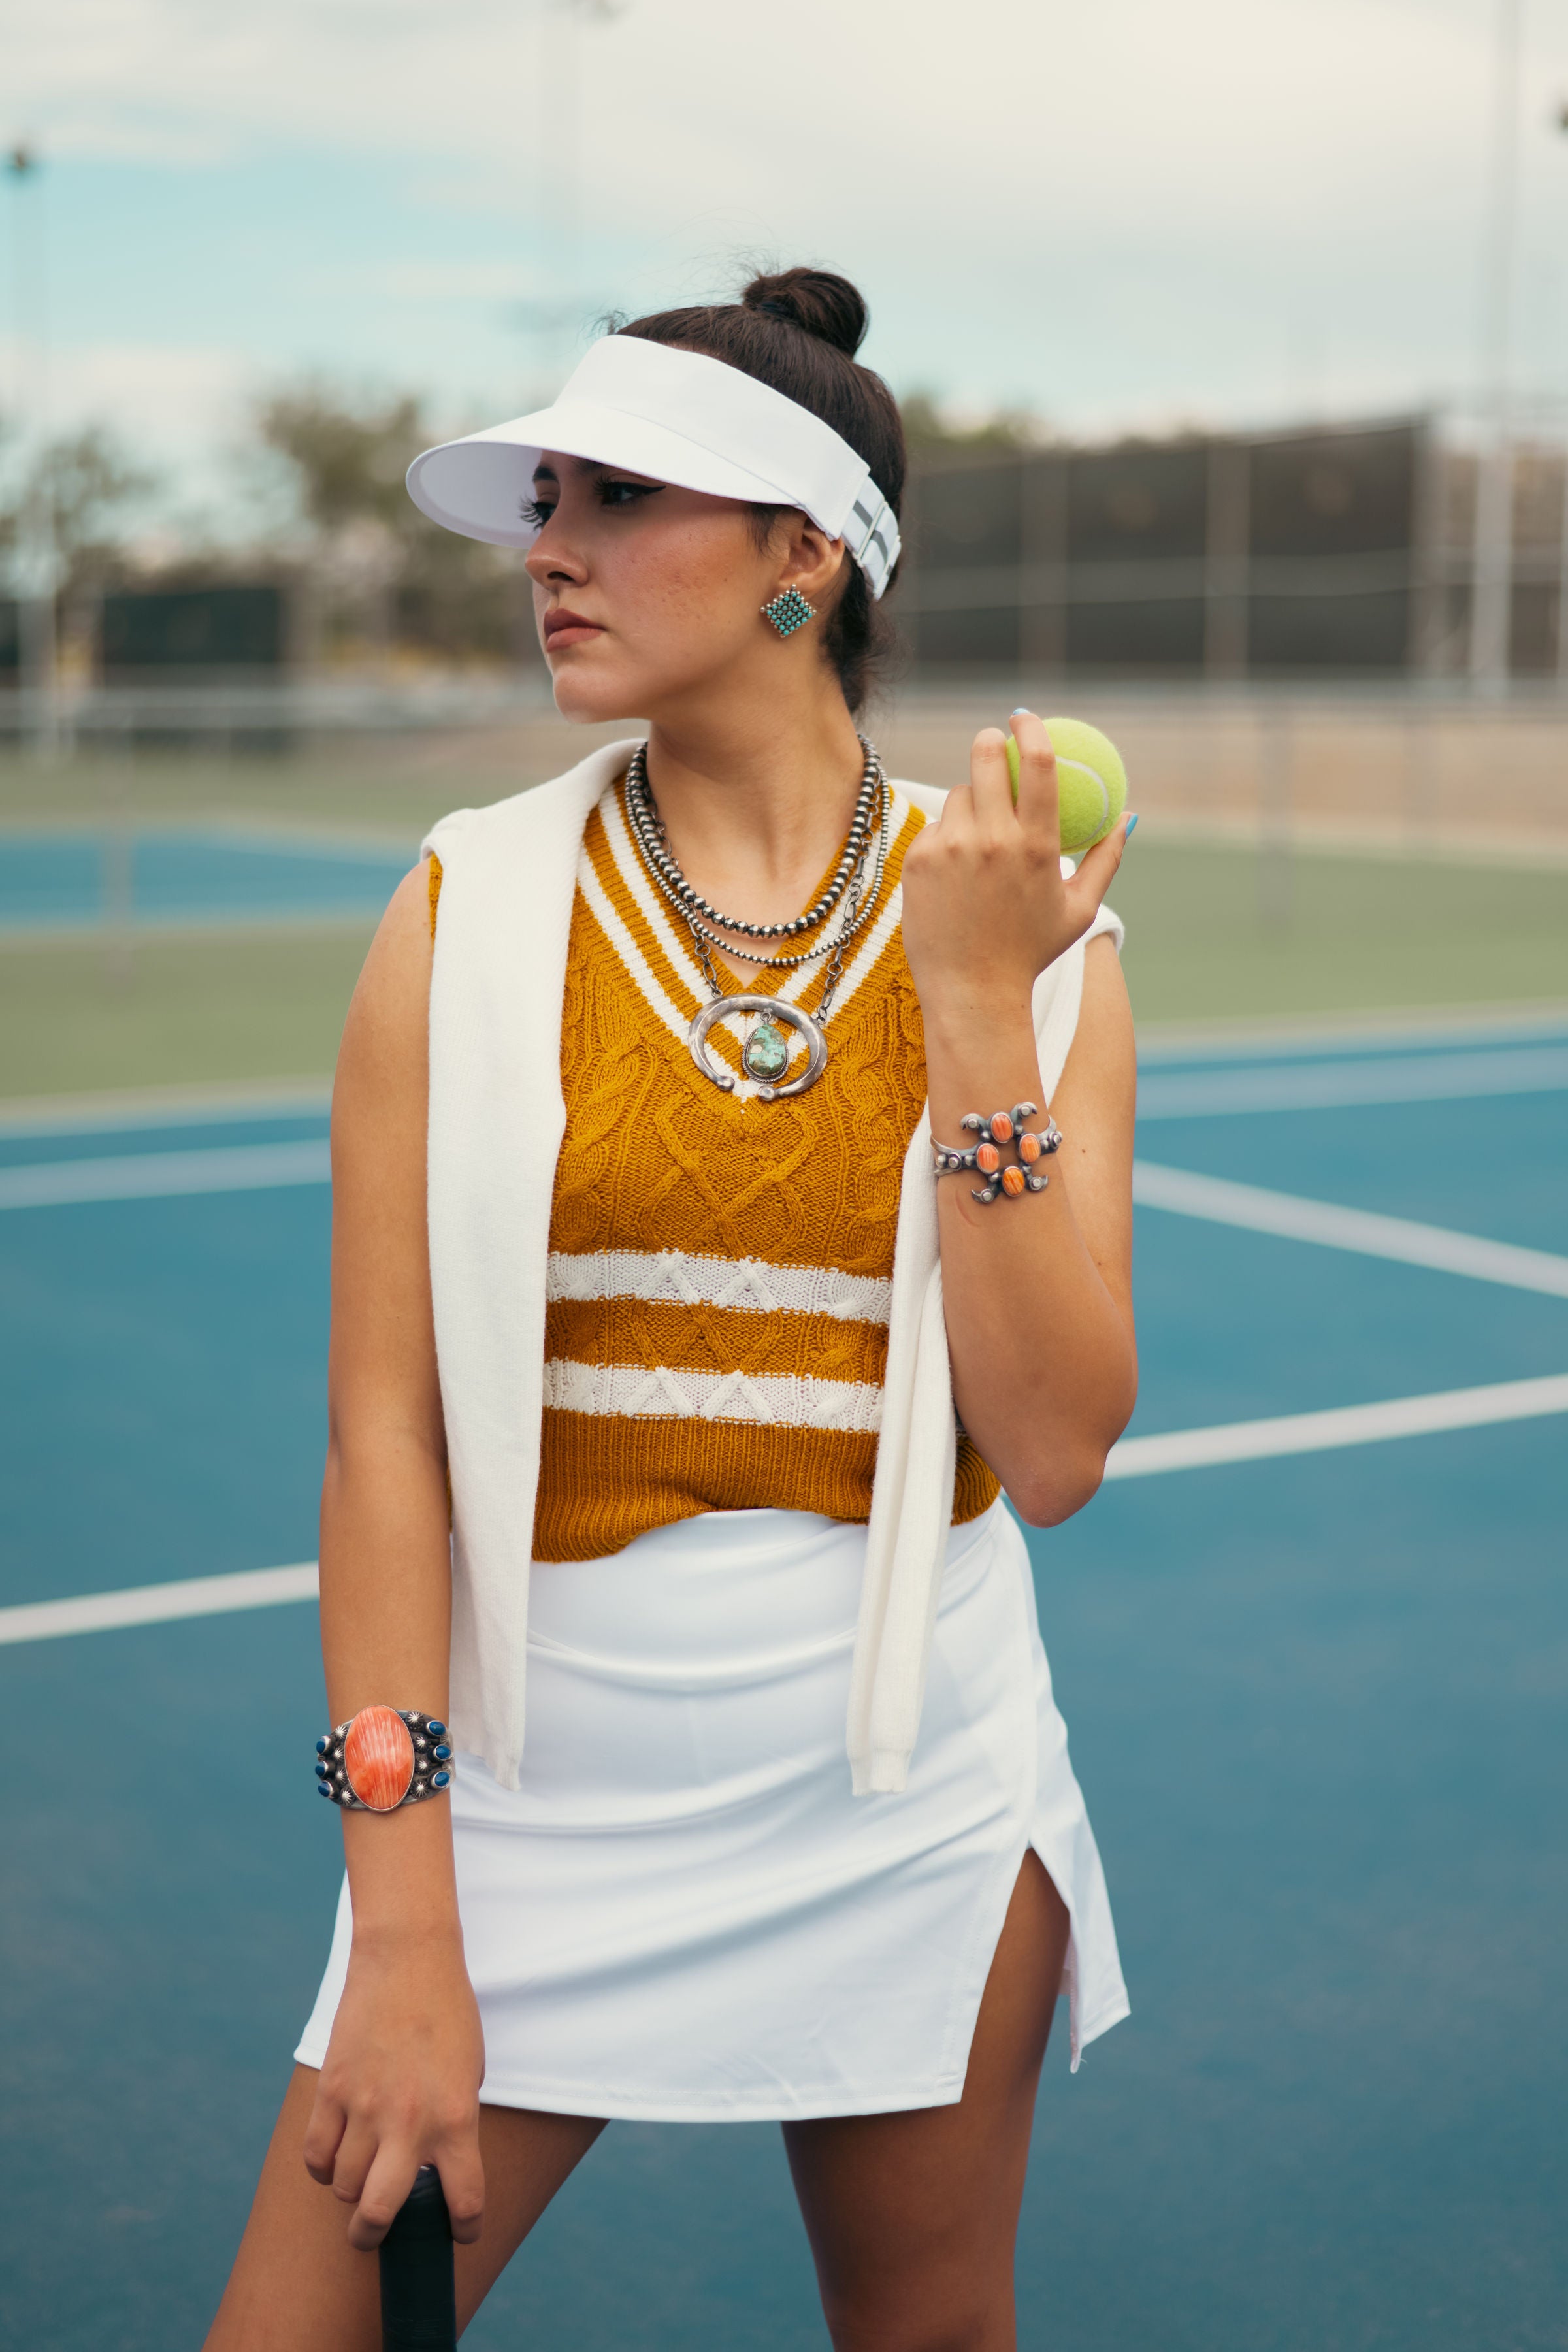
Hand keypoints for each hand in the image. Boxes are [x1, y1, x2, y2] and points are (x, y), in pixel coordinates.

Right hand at [303, 1930, 486, 2251]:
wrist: (408, 1958)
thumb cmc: (447, 2013)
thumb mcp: (469, 2072)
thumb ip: (451, 2123)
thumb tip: (432, 2169)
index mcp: (456, 2118)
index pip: (465, 2200)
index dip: (464, 2228)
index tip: (459, 2234)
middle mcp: (409, 2122)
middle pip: (379, 2210)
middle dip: (373, 2235)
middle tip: (373, 2234)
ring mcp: (365, 2106)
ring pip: (344, 2185)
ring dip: (350, 2191)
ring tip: (358, 2180)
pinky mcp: (332, 2089)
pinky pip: (315, 2154)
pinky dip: (322, 2166)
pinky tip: (333, 2158)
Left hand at [899, 713, 1130, 1028]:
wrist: (972, 991)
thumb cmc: (1030, 951)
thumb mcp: (1079, 910)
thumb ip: (1106, 858)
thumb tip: (1128, 817)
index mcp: (1035, 846)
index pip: (1036, 763)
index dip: (1030, 729)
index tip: (1025, 717)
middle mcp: (992, 840)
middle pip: (983, 756)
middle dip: (989, 741)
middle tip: (992, 744)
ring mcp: (951, 848)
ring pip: (958, 795)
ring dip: (970, 803)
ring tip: (979, 843)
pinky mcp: (919, 860)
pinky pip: (935, 828)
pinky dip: (947, 839)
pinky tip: (954, 874)